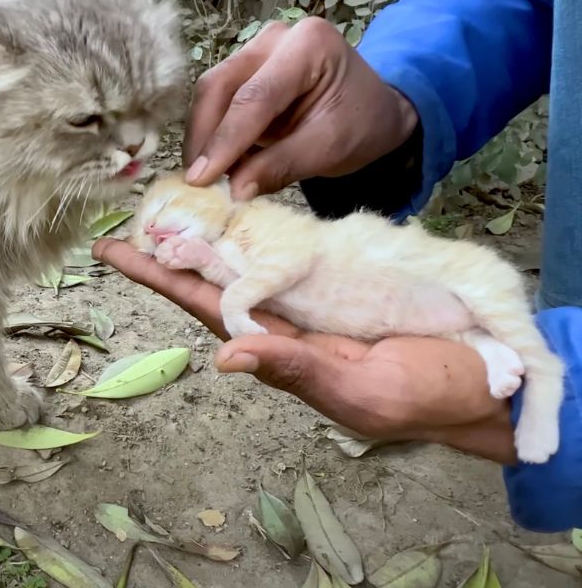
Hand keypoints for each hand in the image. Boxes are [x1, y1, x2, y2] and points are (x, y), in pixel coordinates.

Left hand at [94, 238, 515, 463]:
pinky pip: (284, 254)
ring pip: (242, 261)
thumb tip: (225, 356)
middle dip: (165, 247)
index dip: (159, 275)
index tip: (112, 249)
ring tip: (163, 202)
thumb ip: (296, 370)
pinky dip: (253, 231)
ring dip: (202, 235)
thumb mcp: (359, 392)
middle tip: (122, 212)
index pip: (202, 304)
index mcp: (278, 345)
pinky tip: (232, 211)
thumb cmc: (423, 396)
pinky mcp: (339, 282)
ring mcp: (308, 300)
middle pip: (210, 276)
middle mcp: (282, 319)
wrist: (486, 382)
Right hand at [184, 17, 417, 200]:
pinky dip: (213, 134)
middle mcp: (275, 38)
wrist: (376, 111)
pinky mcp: (244, 68)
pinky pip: (217, 100)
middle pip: (221, 85)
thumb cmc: (362, 125)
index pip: (255, 96)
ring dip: (204, 137)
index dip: (225, 139)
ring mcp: (256, 50)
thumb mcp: (330, 149)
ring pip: (211, 92)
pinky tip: (216, 162)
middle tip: (197, 181)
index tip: (200, 179)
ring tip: (206, 176)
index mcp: (309, 45)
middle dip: (205, 136)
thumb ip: (281, 166)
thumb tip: (234, 190)